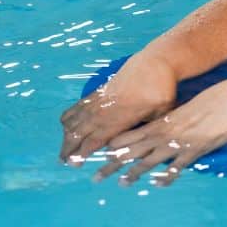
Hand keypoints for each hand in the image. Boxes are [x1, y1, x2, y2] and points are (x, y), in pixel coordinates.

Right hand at [59, 52, 177, 165]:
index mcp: (121, 117)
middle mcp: (106, 109)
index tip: (75, 163)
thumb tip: (144, 146)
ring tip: (65, 150)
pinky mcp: (99, 91)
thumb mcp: (161, 112)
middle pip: (80, 131)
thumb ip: (149, 129)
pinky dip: (69, 117)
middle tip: (64, 162)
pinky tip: (67, 127)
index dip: (84, 151)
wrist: (156, 62)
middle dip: (70, 147)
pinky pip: (77, 106)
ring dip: (67, 135)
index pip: (97, 138)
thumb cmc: (162, 90)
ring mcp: (100, 99)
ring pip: (75, 119)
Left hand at [92, 80, 226, 186]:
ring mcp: (177, 144)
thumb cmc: (211, 102)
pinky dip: (166, 176)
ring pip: (149, 161)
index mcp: (162, 122)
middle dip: (113, 164)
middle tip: (97, 177)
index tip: (102, 154)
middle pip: (132, 151)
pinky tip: (158, 184)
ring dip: (134, 173)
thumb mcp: (186, 110)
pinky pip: (176, 167)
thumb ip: (175, 121)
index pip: (131, 136)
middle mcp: (164, 134)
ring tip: (122, 184)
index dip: (115, 146)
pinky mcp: (193, 151)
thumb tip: (168, 128)